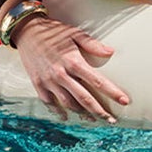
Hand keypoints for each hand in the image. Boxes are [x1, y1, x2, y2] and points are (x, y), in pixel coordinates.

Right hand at [12, 15, 128, 122]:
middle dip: (100, 111)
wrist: (27, 31)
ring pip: (69, 104)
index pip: (97, 81)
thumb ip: (92, 44)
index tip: (124, 101)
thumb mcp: (75, 33)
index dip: (112, 92)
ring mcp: (49, 81)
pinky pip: (50, 103)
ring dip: (83, 114)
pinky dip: (59, 112)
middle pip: (84, 98)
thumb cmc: (54, 31)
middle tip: (112, 119)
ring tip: (94, 120)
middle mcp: (61, 74)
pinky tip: (67, 117)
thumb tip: (111, 52)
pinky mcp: (38, 84)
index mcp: (73, 61)